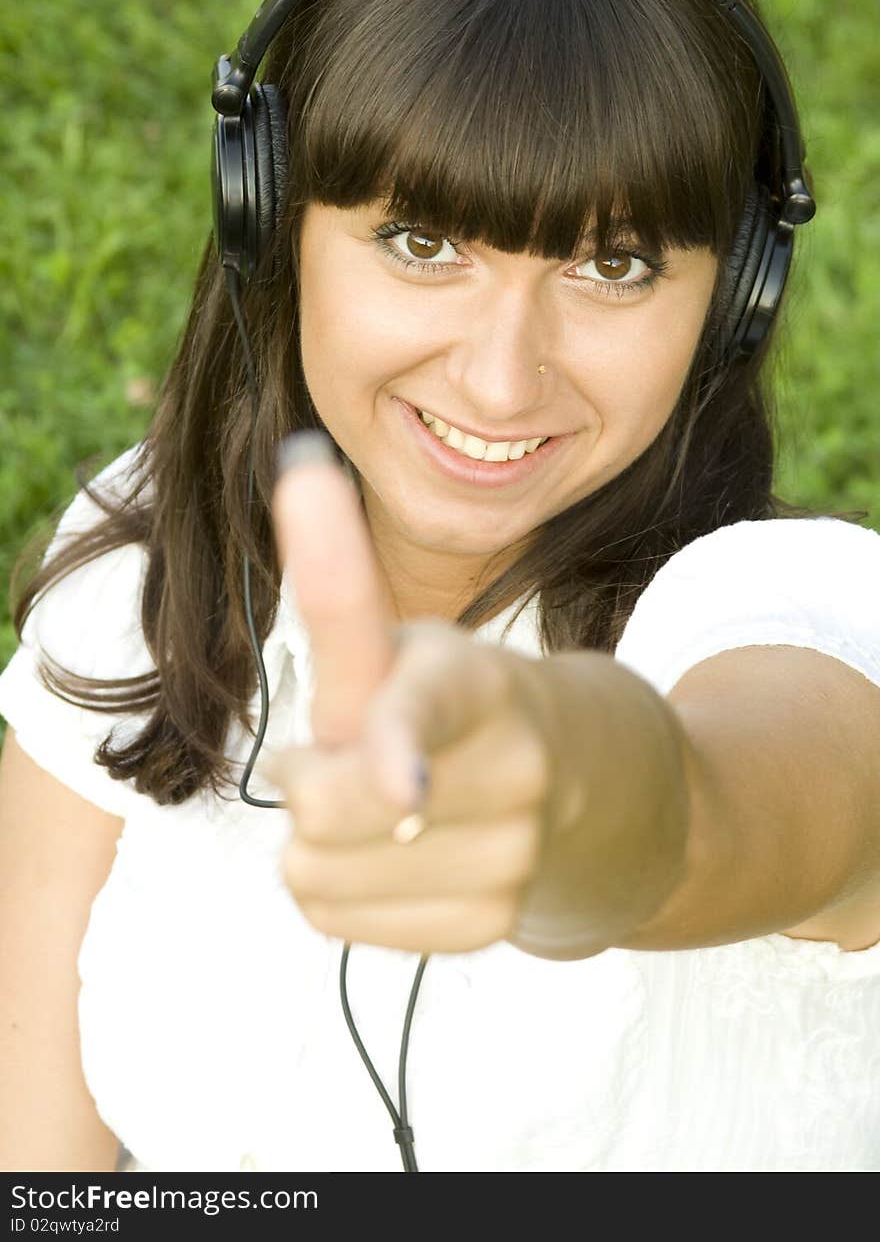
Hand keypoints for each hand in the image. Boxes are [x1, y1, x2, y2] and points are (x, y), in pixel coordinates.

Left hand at [268, 434, 552, 953]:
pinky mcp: (493, 925)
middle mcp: (514, 769)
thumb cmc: (449, 701)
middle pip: (322, 805)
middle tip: (356, 755)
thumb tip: (304, 468)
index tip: (399, 785)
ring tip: (384, 807)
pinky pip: (336, 921)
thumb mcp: (398, 641)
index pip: (426, 707)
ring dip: (321, 841)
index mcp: (479, 681)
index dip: (402, 745)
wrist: (569, 786)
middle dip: (311, 777)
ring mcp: (512, 856)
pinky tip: (395, 858)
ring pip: (316, 875)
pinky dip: (341, 890)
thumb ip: (340, 586)